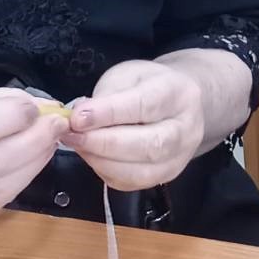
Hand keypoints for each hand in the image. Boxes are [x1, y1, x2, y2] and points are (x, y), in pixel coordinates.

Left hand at [63, 59, 205, 190]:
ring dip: (102, 161)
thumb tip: (80, 120)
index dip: (109, 113)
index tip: (77, 118)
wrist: (179, 104)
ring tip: (78, 145)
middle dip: (104, 143)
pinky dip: (106, 171)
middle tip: (72, 135)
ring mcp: (179, 158)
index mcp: (179, 94)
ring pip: (142, 171)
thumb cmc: (147, 85)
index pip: (145, 106)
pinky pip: (133, 183)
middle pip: (149, 145)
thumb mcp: (127, 75)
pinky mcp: (166, 176)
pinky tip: (92, 156)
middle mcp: (186, 129)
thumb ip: (106, 96)